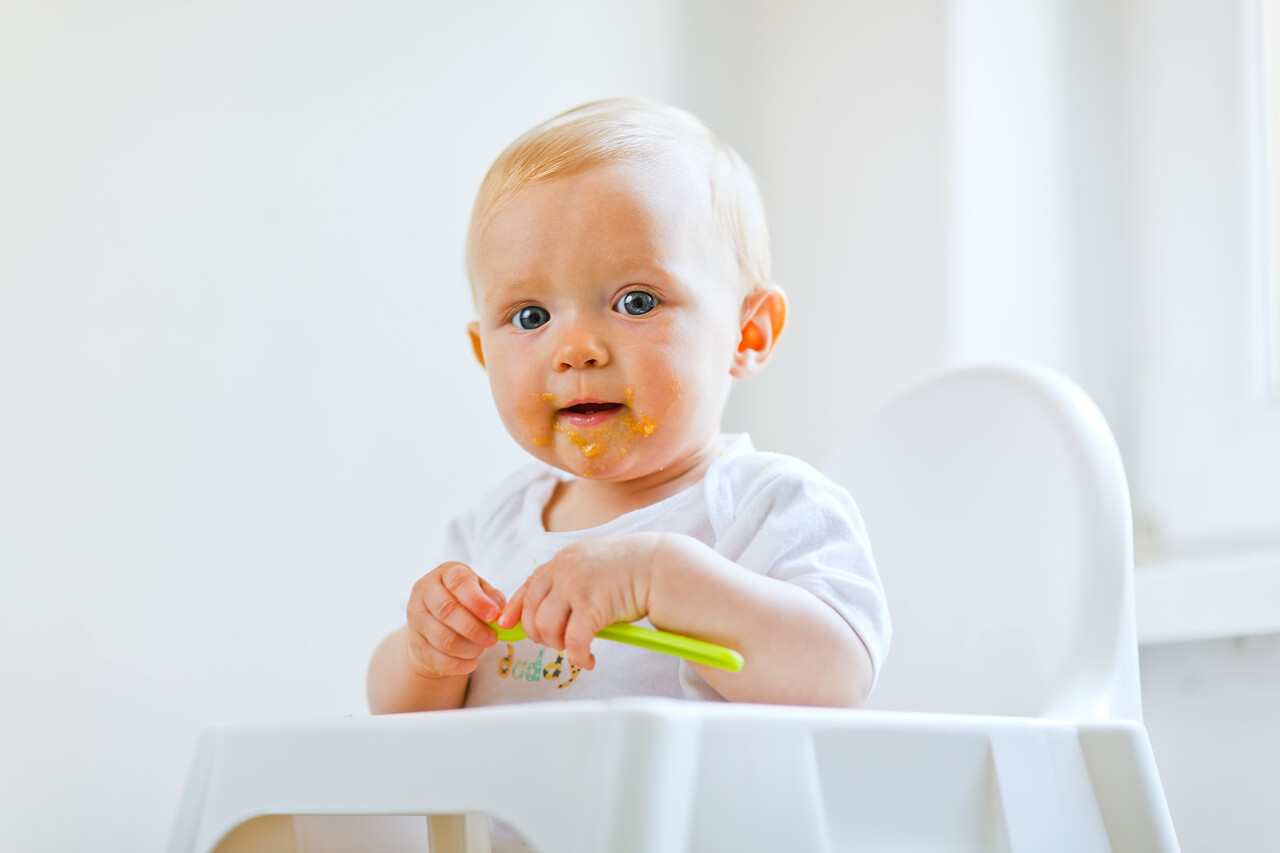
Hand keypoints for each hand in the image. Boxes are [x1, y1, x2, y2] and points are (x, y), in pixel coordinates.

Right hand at [405, 562, 505, 679]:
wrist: (436, 624)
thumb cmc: (465, 602)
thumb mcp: (481, 592)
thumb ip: (492, 598)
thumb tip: (500, 614)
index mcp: (445, 573)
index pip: (459, 583)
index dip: (477, 601)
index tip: (494, 615)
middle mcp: (424, 592)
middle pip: (447, 611)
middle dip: (474, 629)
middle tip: (492, 639)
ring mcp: (416, 619)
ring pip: (442, 638)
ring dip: (468, 648)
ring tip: (481, 649)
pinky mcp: (415, 644)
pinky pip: (437, 659)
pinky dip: (459, 664)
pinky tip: (472, 662)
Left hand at [498, 533, 660, 669]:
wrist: (658, 566)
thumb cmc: (630, 570)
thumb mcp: (590, 565)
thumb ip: (568, 580)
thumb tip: (549, 609)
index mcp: (562, 561)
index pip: (527, 586)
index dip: (515, 609)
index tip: (506, 624)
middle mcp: (563, 571)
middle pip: (532, 612)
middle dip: (540, 634)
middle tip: (559, 643)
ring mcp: (576, 586)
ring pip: (547, 628)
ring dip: (559, 645)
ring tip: (576, 648)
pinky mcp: (592, 605)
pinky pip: (574, 641)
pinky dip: (578, 657)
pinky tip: (589, 660)